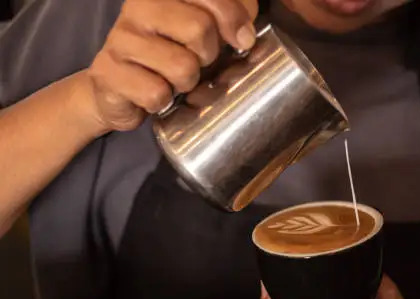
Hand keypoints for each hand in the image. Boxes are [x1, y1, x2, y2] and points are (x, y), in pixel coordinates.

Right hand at [85, 0, 258, 131]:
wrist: (119, 89)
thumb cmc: (169, 56)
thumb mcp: (202, 30)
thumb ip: (228, 17)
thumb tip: (246, 32)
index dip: (235, 17)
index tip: (243, 39)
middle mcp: (138, 7)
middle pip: (199, 28)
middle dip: (209, 55)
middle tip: (198, 61)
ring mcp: (120, 39)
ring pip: (182, 66)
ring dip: (186, 82)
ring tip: (175, 79)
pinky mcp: (107, 73)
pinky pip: (156, 94)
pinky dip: (162, 102)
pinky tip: (154, 94)